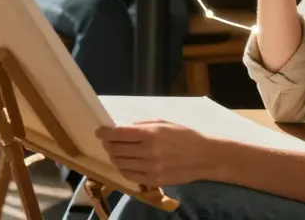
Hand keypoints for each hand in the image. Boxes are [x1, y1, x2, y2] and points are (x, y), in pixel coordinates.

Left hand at [96, 120, 215, 186]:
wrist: (205, 157)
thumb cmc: (184, 136)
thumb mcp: (163, 123)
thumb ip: (141, 125)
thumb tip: (121, 128)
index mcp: (151, 134)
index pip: (118, 134)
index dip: (105, 133)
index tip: (99, 132)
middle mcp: (149, 152)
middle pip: (116, 149)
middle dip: (108, 144)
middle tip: (107, 141)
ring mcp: (151, 168)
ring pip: (120, 163)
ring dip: (114, 157)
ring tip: (116, 152)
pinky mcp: (154, 181)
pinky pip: (130, 176)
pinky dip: (123, 169)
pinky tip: (125, 163)